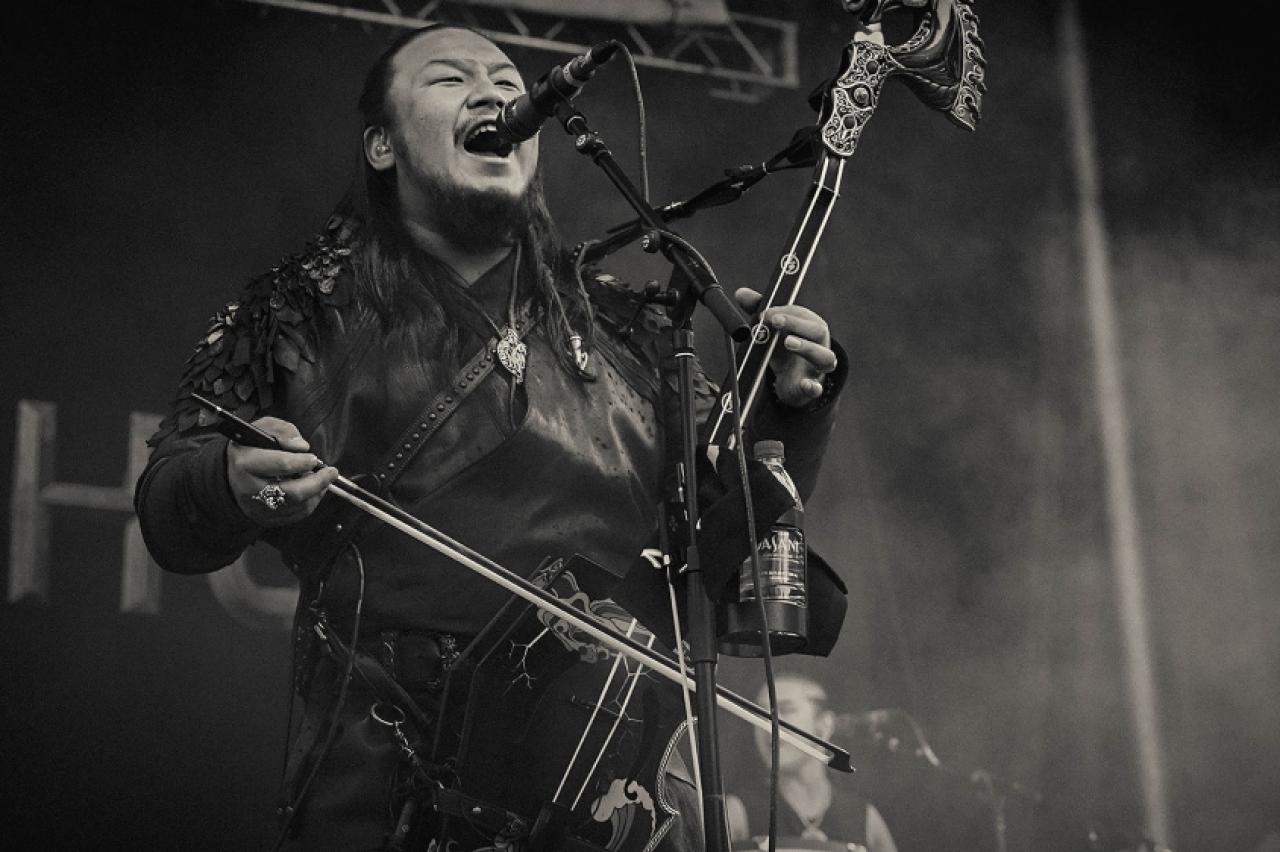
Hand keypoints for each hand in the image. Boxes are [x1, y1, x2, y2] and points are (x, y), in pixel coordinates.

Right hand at [226, 417, 338, 526]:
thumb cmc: (251, 448)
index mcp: (246, 463)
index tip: (314, 458)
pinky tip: (311, 490)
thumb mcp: (262, 429)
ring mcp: (258, 507)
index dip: (302, 462)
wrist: (233, 474)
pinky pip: (297, 514)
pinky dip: (310, 502)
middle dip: (317, 482)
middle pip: (293, 492)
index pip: (281, 464)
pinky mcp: (267, 519)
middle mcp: (250, 489)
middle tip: (331, 472)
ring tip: (320, 478)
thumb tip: (302, 446)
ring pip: (298, 505)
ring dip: (316, 492)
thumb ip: (283, 431)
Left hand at [735, 288, 837, 407]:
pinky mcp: (812, 388)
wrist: (793, 381)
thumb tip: (740, 293)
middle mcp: (820, 344)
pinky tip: (806, 385)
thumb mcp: (771, 330)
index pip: (803, 314)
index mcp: (810, 326)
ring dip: (807, 348)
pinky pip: (817, 388)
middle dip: (796, 324)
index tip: (765, 312)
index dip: (785, 311)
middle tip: (774, 321)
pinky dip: (813, 387)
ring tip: (788, 342)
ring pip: (825, 357)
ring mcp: (818, 367)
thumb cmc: (783, 349)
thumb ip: (758, 310)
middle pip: (818, 331)